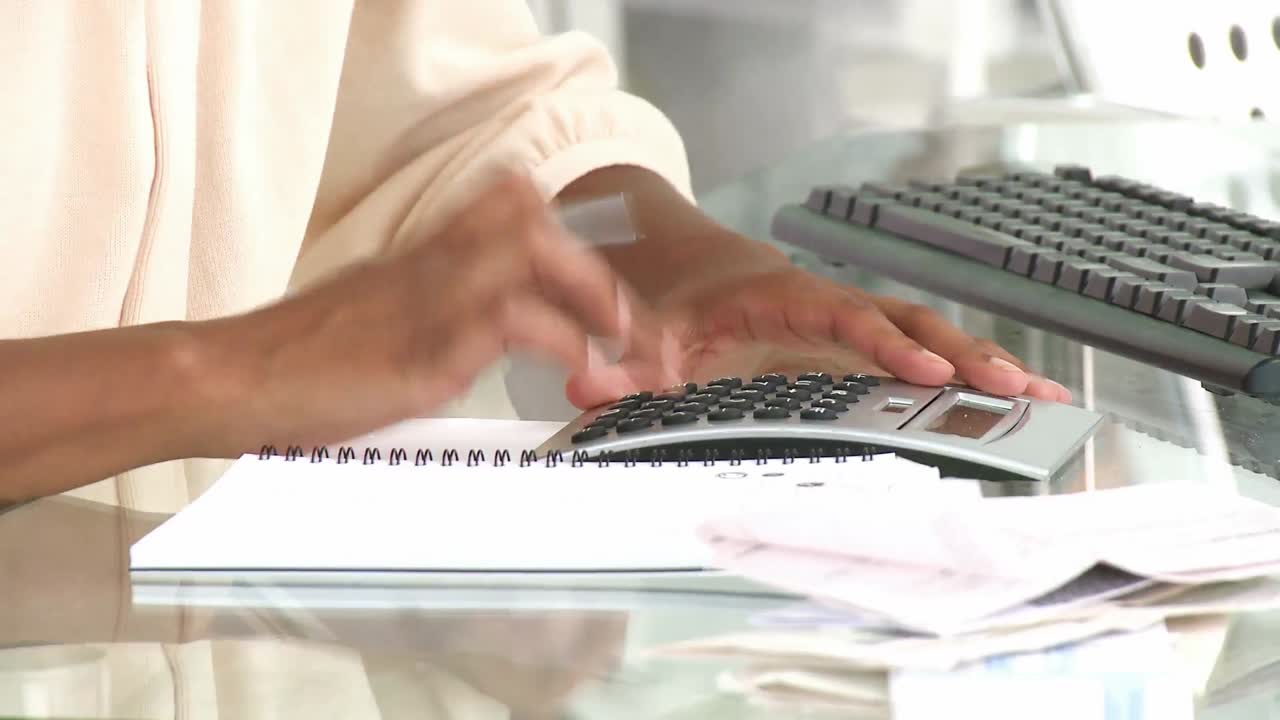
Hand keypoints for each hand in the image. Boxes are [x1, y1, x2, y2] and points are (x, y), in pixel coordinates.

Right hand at [194, 171, 661, 454]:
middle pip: (534, 222)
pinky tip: (576, 368)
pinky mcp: (425, 349)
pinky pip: (511, 320)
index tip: (597, 286)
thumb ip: (424, 316)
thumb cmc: (293, 361)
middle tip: (630, 323)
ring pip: (535, 255)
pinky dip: (560, 340)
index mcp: (420, 259)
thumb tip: (473, 335)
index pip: (506, 207)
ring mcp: (430, 302)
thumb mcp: (369, 320)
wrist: (228, 377)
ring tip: (625, 344)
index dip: (562, 238)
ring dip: (596, 300)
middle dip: (597, 273)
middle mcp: (431, 266)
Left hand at [565, 250, 1070, 408]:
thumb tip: (586, 391)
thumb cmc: (666, 293)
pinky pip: (913, 344)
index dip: (884, 341)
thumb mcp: (638, 332)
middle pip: (907, 316)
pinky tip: (999, 394)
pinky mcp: (852, 331)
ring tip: (1041, 398)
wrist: (673, 257)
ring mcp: (844, 312)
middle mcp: (824, 297)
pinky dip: (959, 367)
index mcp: (779, 291)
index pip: (843, 313)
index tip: (925, 369)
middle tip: (1020, 391)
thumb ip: (616, 365)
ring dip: (979, 362)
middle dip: (964, 353)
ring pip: (924, 328)